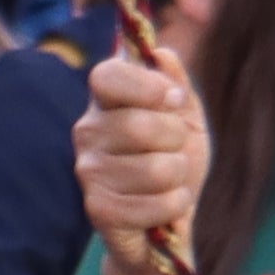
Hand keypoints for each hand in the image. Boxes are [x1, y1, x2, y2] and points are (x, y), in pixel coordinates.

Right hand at [77, 47, 207, 241]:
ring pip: (155, 168)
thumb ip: (176, 84)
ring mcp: (88, 171)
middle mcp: (87, 131)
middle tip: (175, 152)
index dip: (146, 86)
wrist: (169, 221)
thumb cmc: (174, 162)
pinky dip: (174, 206)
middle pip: (140, 125)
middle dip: (176, 140)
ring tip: (168, 182)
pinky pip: (155, 204)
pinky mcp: (98, 209)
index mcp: (106, 102)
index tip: (173, 100)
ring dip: (178, 177)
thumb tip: (162, 53)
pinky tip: (164, 209)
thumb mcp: (186, 118)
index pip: (107, 76)